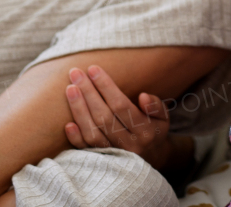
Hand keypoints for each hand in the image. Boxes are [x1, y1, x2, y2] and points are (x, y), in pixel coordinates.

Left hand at [63, 65, 178, 167]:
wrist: (151, 161)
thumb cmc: (154, 130)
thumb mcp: (163, 117)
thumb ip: (156, 106)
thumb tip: (143, 96)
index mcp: (146, 131)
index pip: (121, 105)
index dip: (106, 87)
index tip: (93, 69)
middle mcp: (130, 144)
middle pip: (104, 117)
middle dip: (88, 93)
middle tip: (75, 73)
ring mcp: (115, 155)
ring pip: (93, 133)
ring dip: (79, 110)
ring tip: (69, 89)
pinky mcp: (103, 162)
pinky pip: (87, 150)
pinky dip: (76, 138)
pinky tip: (67, 123)